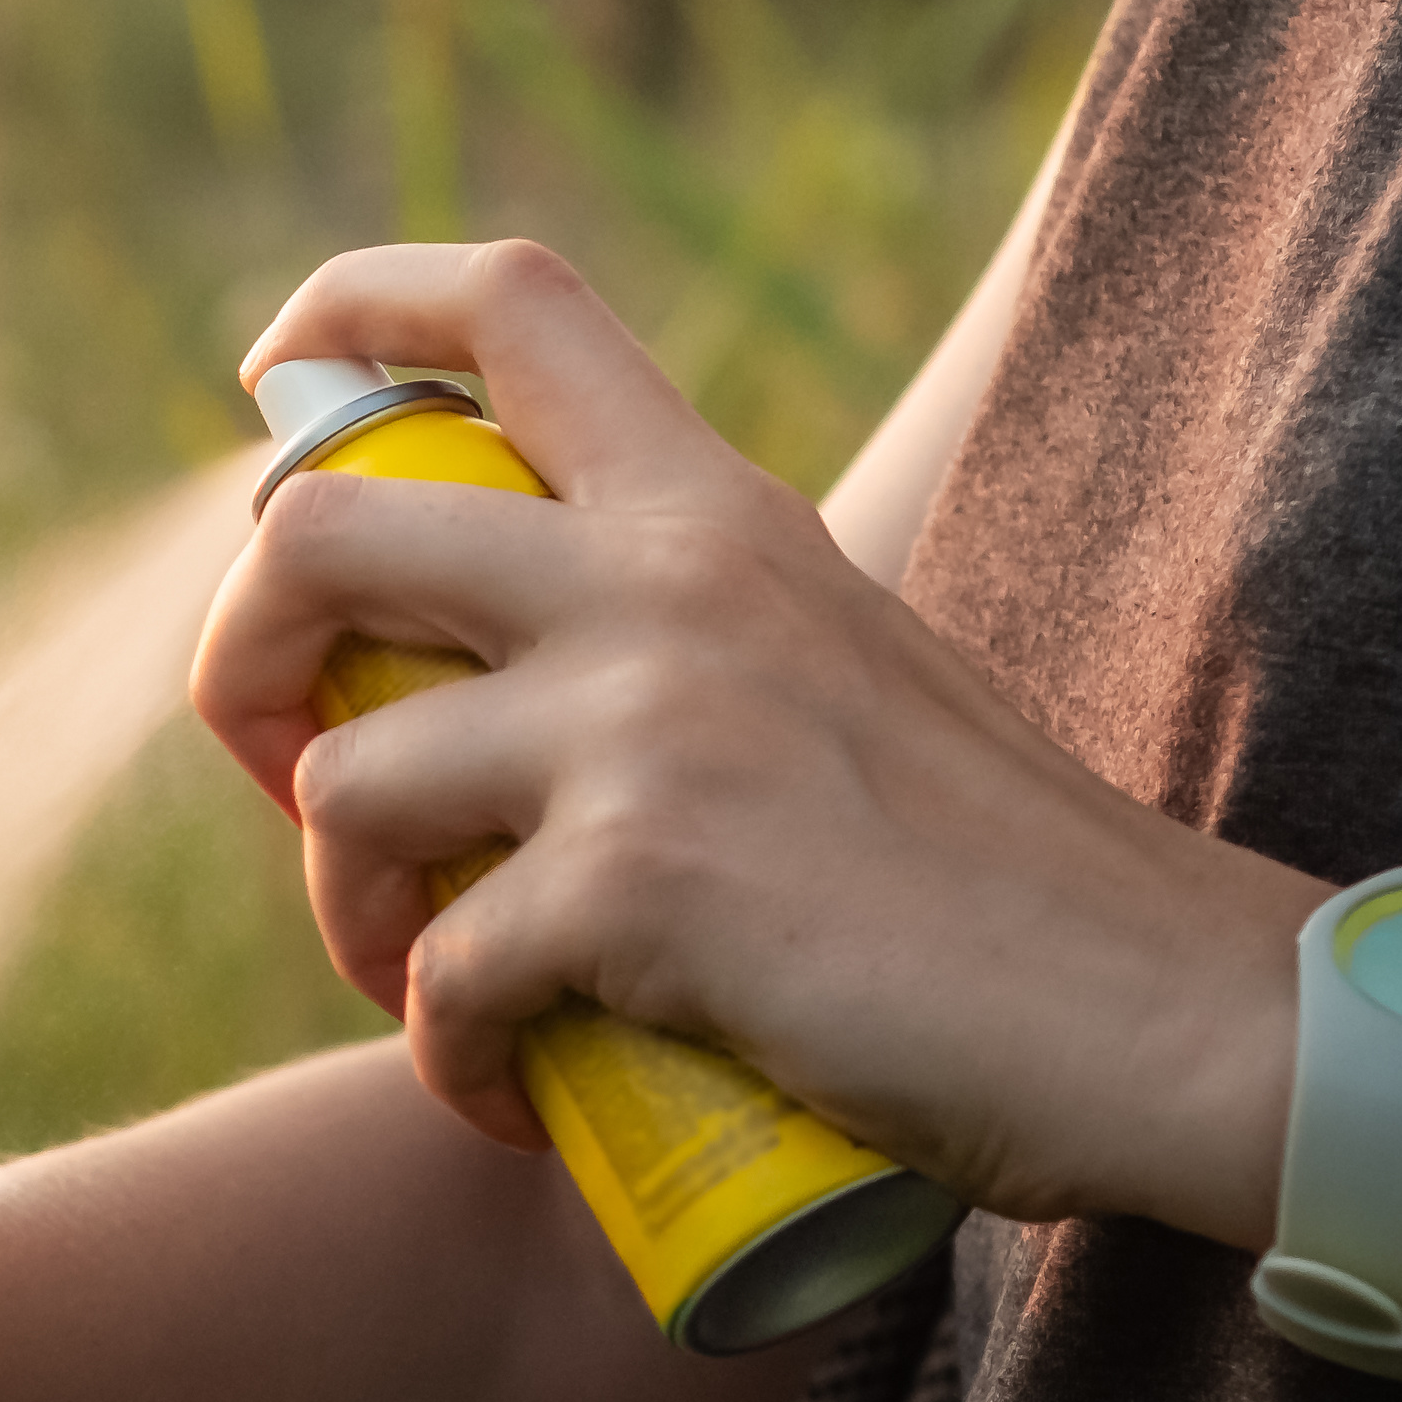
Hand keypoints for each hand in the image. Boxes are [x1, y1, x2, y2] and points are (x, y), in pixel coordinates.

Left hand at [193, 239, 1322, 1239]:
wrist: (1161, 1013)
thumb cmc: (1007, 883)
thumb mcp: (845, 669)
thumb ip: (708, 639)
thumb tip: (540, 693)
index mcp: (721, 509)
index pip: (503, 304)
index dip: (341, 315)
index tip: (271, 394)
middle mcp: (668, 581)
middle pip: (316, 530)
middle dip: (240, 662)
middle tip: (290, 776)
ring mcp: (648, 727)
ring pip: (343, 779)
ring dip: (345, 912)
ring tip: (426, 985)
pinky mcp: (643, 888)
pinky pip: (440, 977)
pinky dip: (447, 1061)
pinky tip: (513, 1097)